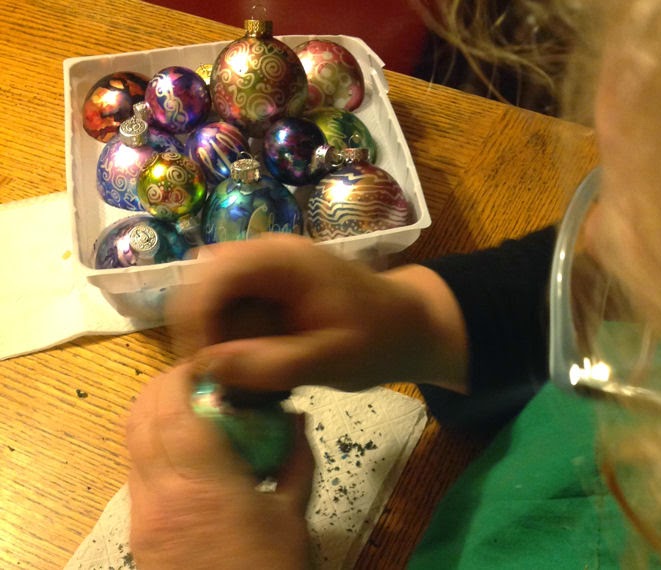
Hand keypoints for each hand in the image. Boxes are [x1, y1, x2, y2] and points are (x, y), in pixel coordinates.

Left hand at [126, 363, 313, 569]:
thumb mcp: (293, 516)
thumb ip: (296, 459)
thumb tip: (297, 417)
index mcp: (203, 483)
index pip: (174, 407)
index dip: (185, 374)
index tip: (211, 363)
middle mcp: (161, 492)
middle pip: (140, 416)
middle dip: (165, 384)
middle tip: (201, 379)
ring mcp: (142, 513)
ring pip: (130, 440)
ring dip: (154, 412)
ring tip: (193, 408)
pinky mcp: (136, 530)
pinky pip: (135, 468)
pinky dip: (153, 443)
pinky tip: (186, 452)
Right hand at [169, 233, 468, 393]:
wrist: (409, 327)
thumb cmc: (380, 340)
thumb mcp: (333, 360)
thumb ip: (273, 364)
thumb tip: (208, 366)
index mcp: (284, 261)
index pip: (214, 274)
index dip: (196, 318)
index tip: (202, 367)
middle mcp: (267, 254)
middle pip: (203, 283)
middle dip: (202, 330)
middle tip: (216, 378)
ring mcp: (266, 268)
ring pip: (211, 298)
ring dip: (215, 336)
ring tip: (236, 375)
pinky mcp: (267, 287)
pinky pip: (230, 308)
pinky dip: (230, 337)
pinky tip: (251, 365)